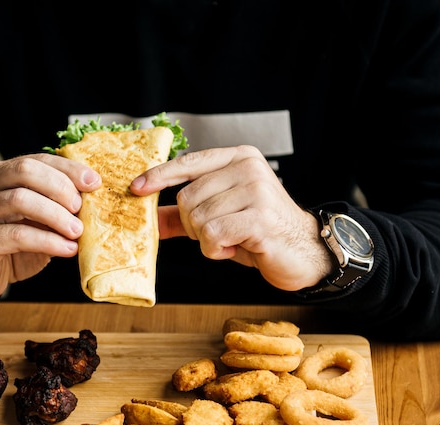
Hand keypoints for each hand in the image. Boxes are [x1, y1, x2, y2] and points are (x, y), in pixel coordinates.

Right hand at [0, 153, 100, 307]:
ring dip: (56, 215)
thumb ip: (58, 207)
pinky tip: (67, 249)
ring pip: (20, 199)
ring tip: (77, 231)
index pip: (39, 160)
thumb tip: (94, 202)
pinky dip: (47, 241)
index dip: (69, 168)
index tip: (94, 182)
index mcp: (3, 174)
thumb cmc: (12, 246)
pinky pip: (16, 235)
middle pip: (26, 171)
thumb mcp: (40, 222)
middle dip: (60, 186)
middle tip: (81, 208)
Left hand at [130, 145, 332, 291]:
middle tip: (218, 234)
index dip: (159, 176)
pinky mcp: (259, 216)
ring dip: (207, 241)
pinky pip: (213, 235)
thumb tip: (150, 220)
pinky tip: (237, 248)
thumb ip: (186, 215)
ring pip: (198, 219)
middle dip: (193, 226)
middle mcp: (247, 167)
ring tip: (232, 240)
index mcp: (238, 158)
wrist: (303, 251)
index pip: (188, 163)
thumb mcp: (219, 217)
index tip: (136, 188)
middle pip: (187, 198)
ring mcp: (256, 189)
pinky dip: (216, 250)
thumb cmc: (259, 232)